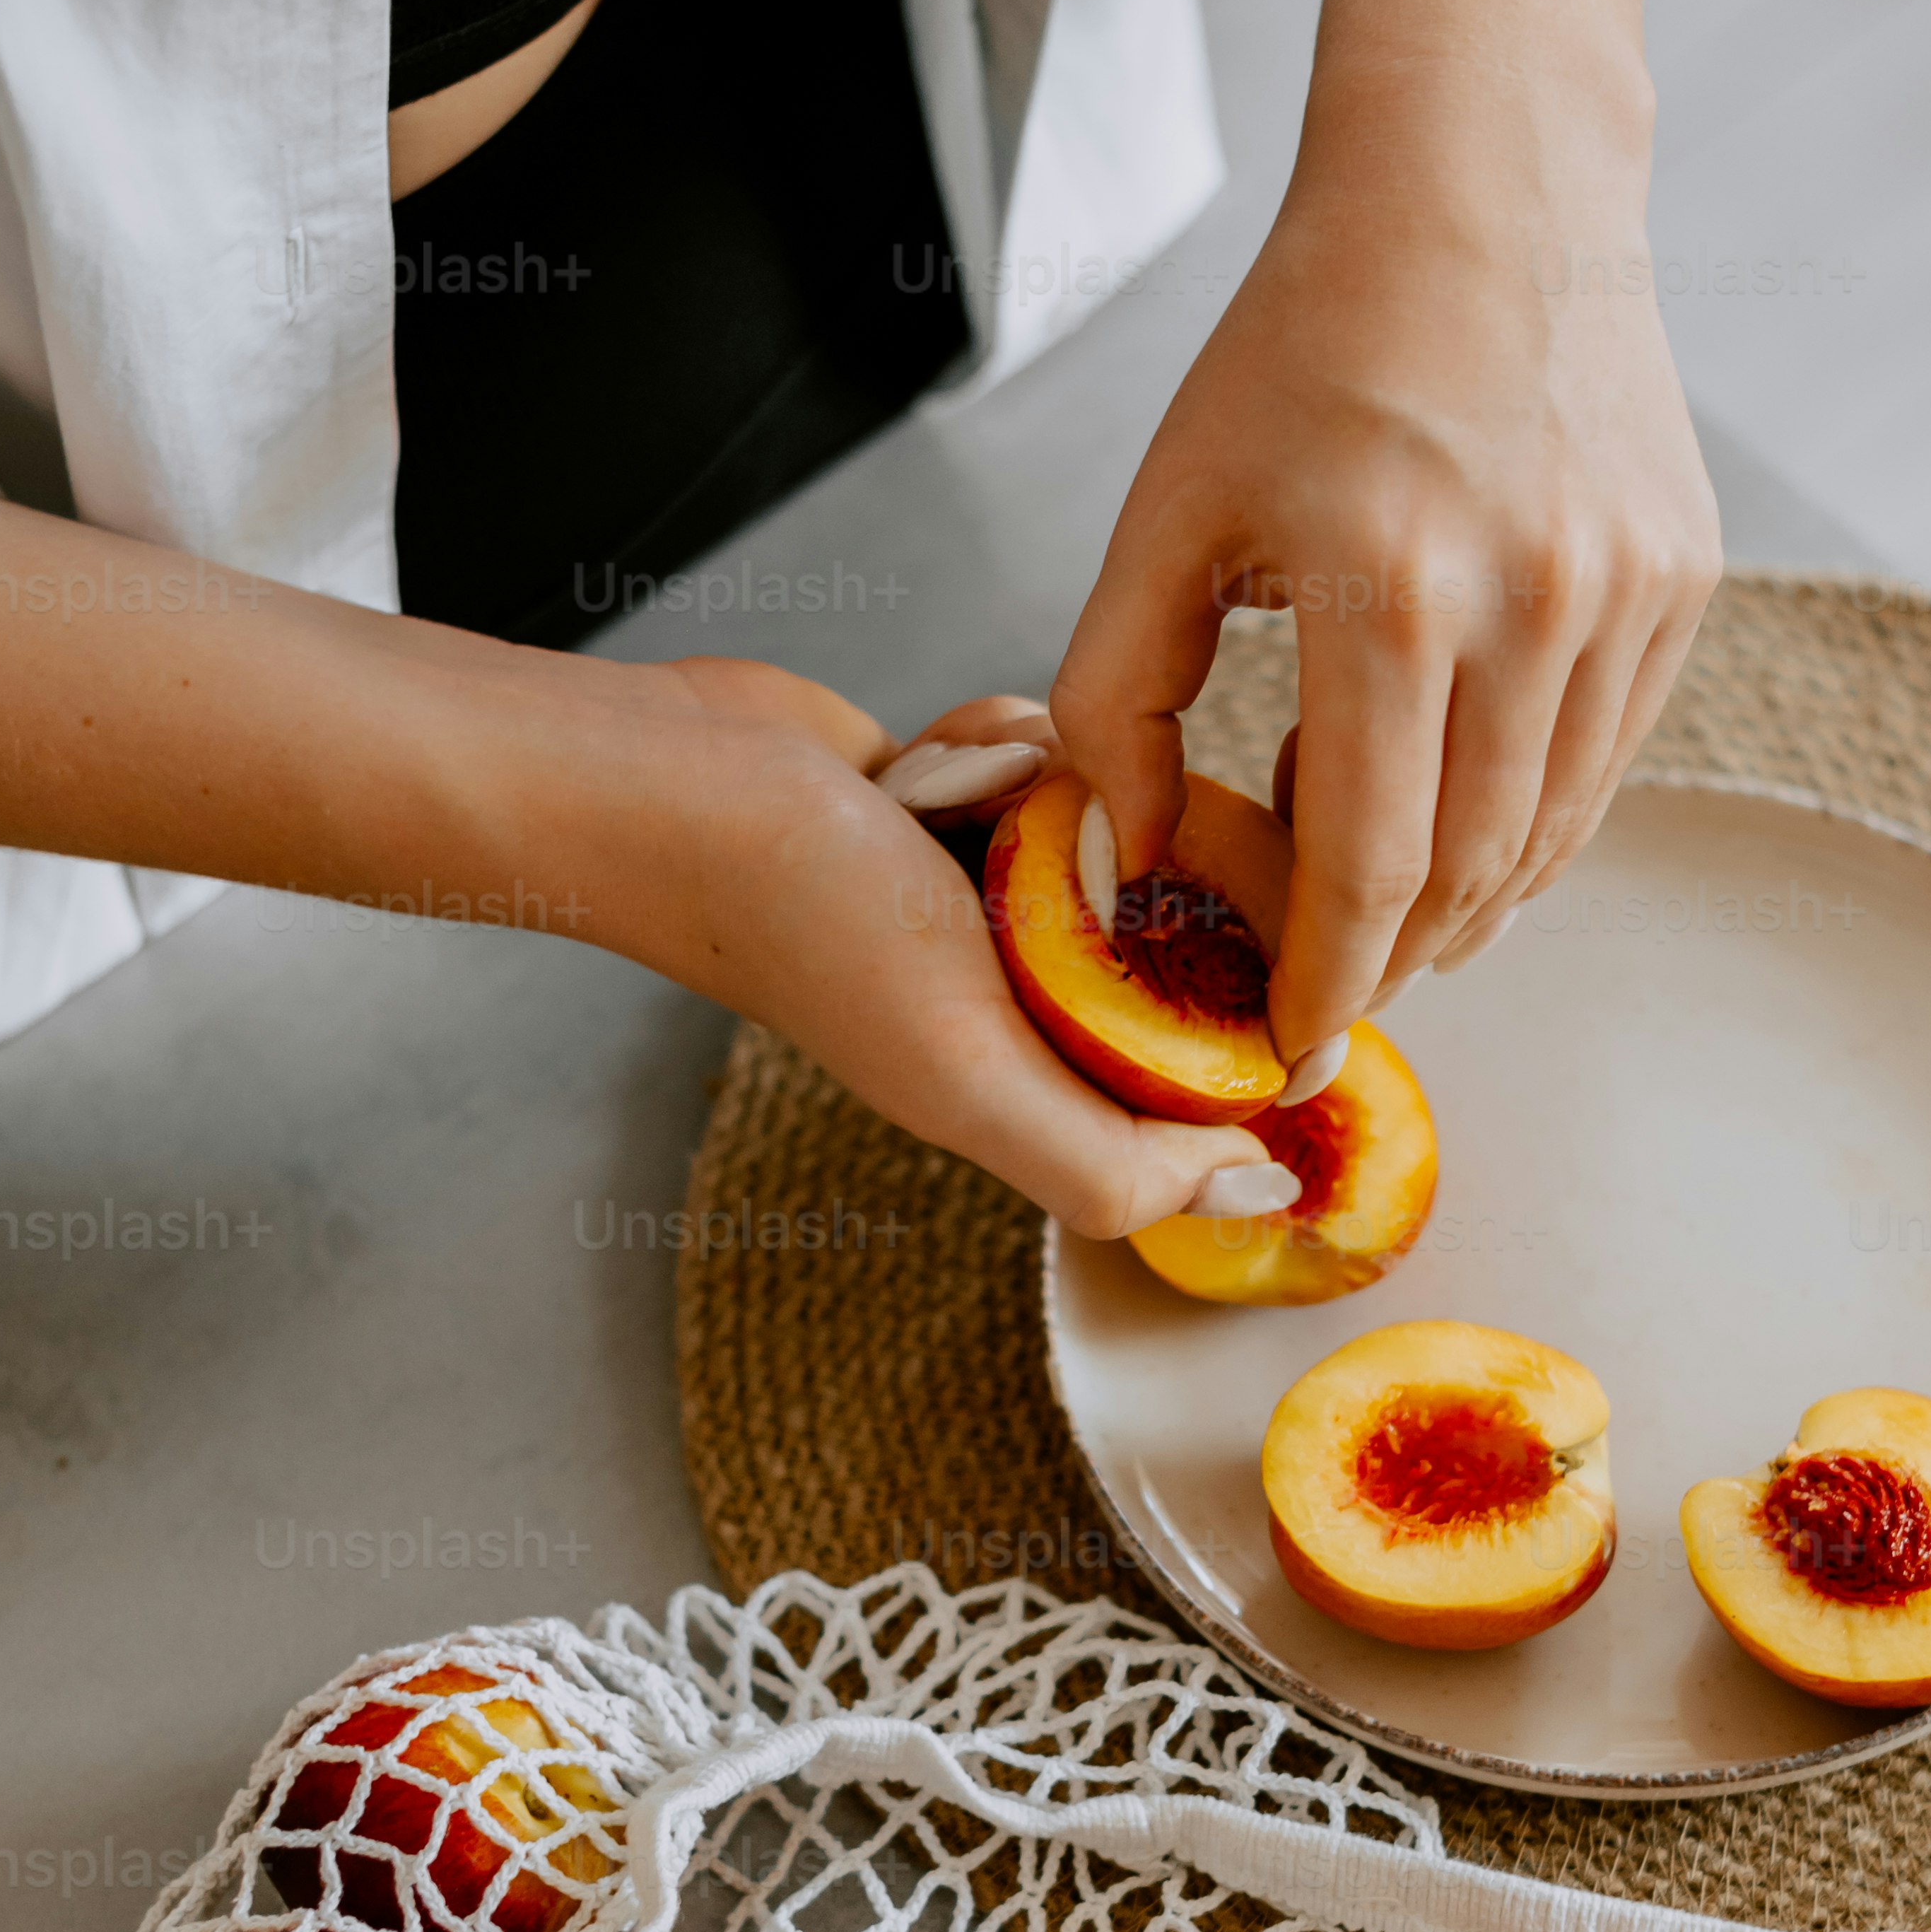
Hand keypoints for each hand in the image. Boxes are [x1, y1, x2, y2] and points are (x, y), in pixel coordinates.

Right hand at [615, 665, 1275, 1233]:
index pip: (1197, 1083)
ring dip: (1054, 794)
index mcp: (1028, 1088)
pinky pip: (1047, 761)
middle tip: (1066, 842)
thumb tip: (1260, 1186)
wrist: (670, 778)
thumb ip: (1110, 1164)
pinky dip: (998, 745)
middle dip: (1138, 872)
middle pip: (1174, 944)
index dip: (1241, 1014)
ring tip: (964, 800)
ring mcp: (982, 905)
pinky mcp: (954, 811)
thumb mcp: (973, 1077)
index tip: (1242, 937)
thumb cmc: (805, 919)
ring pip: (1115, 832)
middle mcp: (1012, 1004)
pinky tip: (929, 763)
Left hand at [1048, 0, 1717, 1066]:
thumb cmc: (1304, 347)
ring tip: (1382, 893)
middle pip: (1467, 871)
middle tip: (1323, 984)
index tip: (1289, 1053)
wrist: (1482, 195)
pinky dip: (1528, 813)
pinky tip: (1456, 797)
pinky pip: (1603, 758)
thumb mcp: (1169, 510)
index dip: (1326, 985)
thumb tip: (1131, 858)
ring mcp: (1626, 593)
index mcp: (1392, 590)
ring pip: (1548, 831)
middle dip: (1389, 957)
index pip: (1366, 864)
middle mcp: (1532, 601)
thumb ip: (1119, 694)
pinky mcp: (1681, 580)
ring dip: (1462, 896)